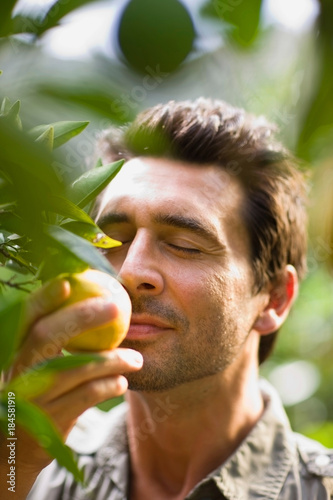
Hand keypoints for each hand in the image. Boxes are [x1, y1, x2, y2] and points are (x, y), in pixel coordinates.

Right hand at [0, 277, 141, 494]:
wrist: (14, 449)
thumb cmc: (35, 394)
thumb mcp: (34, 367)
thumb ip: (54, 338)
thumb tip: (93, 302)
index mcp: (15, 351)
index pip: (26, 317)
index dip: (44, 298)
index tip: (69, 282)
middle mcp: (18, 371)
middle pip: (47, 335)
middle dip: (82, 317)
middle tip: (116, 307)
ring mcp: (32, 397)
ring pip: (75, 368)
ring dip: (112, 359)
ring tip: (136, 358)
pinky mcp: (49, 420)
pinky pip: (87, 396)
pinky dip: (109, 386)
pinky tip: (122, 382)